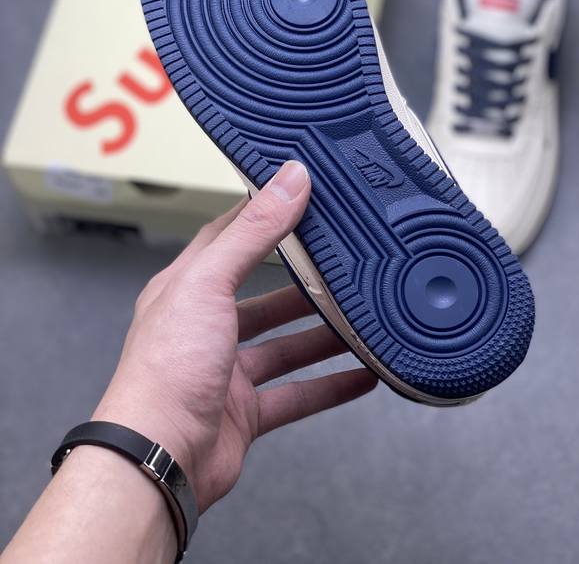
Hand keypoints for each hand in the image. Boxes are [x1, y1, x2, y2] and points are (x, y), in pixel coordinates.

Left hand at [93, 161, 376, 511]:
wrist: (156, 459)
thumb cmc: (166, 370)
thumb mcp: (209, 284)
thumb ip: (252, 233)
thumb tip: (289, 180)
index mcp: (186, 289)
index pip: (226, 238)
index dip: (260, 216)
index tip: (298, 197)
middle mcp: (204, 327)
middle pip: (262, 297)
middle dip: (302, 284)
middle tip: (341, 266)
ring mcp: (225, 372)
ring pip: (284, 346)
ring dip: (322, 335)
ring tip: (361, 319)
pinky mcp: (244, 412)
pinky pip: (296, 394)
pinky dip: (329, 386)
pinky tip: (362, 376)